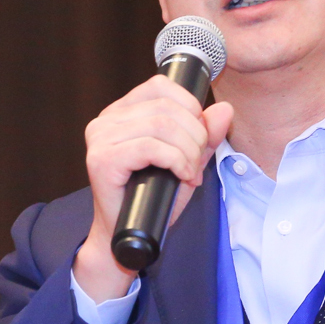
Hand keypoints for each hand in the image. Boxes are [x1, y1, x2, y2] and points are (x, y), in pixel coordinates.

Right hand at [72, 75, 233, 300]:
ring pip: (161, 125)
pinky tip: (181, 177)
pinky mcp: (102, 159)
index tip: (198, 138)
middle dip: (194, 135)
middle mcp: (106, 120)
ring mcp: (100, 139)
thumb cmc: (152, 200)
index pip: (161, 86)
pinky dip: (175, 161)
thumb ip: (205, 136)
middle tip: (196, 163)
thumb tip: (225, 109)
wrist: (128, 237)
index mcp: (121, 112)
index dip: (190, 108)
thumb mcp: (186, 161)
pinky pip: (150, 147)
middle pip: (166, 106)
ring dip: (187, 151)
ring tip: (189, 173)